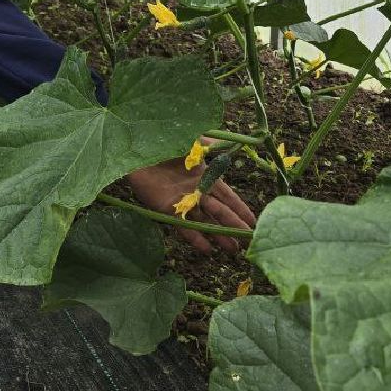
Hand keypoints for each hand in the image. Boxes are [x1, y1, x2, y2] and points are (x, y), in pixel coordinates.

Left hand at [126, 150, 256, 254]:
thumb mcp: (193, 140)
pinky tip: (207, 248)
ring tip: (232, 250)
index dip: (240, 209)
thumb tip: (231, 147)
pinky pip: (183, 225)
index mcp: (203, 175)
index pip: (227, 196)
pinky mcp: (166, 208)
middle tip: (248, 241)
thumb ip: (211, 146)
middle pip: (219, 212)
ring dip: (218, 235)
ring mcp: (181, 201)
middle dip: (234, 225)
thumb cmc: (164, 140)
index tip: (254, 222)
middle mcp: (195, 191)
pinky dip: (195, 237)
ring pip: (205, 221)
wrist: (136, 147)